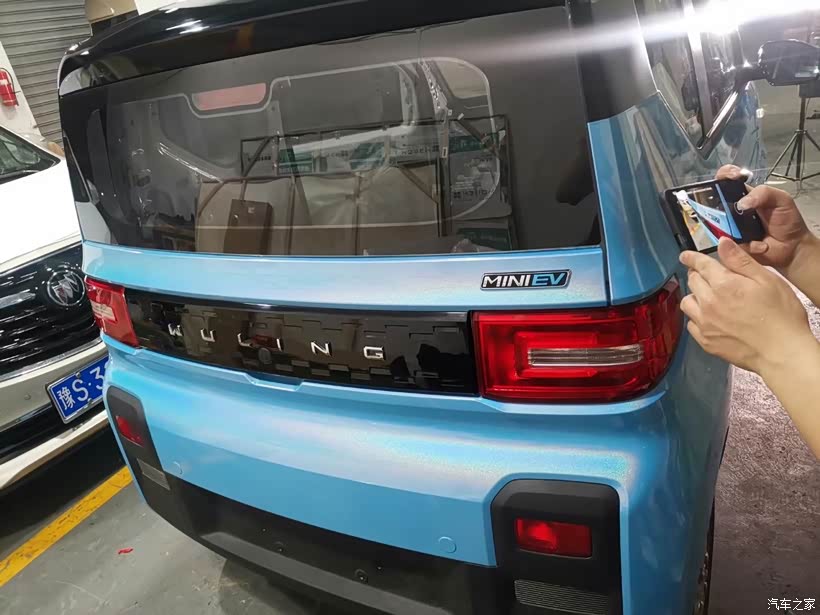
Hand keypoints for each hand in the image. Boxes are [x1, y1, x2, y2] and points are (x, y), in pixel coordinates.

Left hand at [680, 237, 812, 375]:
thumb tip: (722, 243)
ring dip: (694, 295)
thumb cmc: (781, 314)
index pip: (700, 265)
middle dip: (697, 274)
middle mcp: (708, 303)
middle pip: (692, 281)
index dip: (691, 257)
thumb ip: (741, 261)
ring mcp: (705, 324)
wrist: (782, 352)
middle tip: (706, 275)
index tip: (685, 255)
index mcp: (723, 284)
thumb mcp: (767, 280)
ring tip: (707, 296)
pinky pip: (691, 324)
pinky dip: (696, 317)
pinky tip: (708, 317)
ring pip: (687, 302)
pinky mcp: (706, 341)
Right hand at [715, 165, 814, 274]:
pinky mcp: (731, 244)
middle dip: (717, 203)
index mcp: (743, 195)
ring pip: (716, 224)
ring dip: (731, 228)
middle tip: (735, 210)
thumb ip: (764, 193)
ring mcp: (729, 227)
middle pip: (713, 201)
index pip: (727, 180)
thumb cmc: (787, 220)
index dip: (726, 174)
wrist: (792, 247)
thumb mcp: (781, 199)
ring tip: (749, 232)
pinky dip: (745, 244)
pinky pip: (728, 242)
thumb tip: (741, 204)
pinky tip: (758, 245)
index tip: (733, 176)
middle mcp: (732, 210)